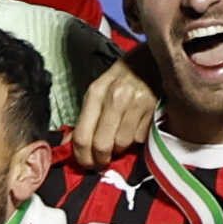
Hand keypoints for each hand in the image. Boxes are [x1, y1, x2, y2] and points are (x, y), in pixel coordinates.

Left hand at [70, 52, 159, 168]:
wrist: (153, 59)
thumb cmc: (121, 76)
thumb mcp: (98, 90)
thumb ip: (85, 117)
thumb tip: (69, 144)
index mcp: (96, 93)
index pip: (83, 135)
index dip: (82, 156)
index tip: (85, 164)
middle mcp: (115, 99)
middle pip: (102, 145)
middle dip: (100, 160)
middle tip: (100, 163)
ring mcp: (136, 106)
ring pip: (122, 145)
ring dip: (119, 150)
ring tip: (117, 142)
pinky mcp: (153, 112)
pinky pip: (139, 139)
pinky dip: (134, 141)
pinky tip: (133, 131)